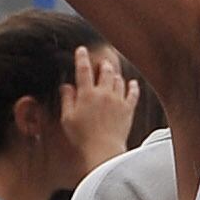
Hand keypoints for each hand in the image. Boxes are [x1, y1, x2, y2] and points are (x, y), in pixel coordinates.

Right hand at [56, 42, 138, 166]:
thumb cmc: (82, 137)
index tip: (81, 49)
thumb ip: (67, 100)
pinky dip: (133, 86)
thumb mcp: (67, 119)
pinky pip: (133, 93)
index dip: (81, 58)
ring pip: (118, 80)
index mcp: (86, 94)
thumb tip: (66, 86)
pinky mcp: (128, 109)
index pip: (83, 70)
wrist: (103, 150)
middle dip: (103, 64)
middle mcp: (103, 93)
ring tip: (112, 73)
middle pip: (105, 71)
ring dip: (115, 74)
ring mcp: (118, 100)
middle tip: (102, 62)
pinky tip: (132, 83)